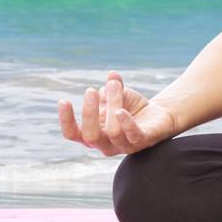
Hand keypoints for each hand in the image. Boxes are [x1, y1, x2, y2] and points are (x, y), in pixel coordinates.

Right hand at [57, 71, 178, 155]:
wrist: (159, 116)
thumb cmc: (131, 108)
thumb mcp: (118, 95)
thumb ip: (112, 87)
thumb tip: (112, 76)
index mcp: (94, 135)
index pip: (73, 134)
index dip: (66, 120)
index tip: (63, 100)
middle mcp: (106, 145)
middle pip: (90, 136)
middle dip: (88, 113)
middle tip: (91, 90)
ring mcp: (124, 146)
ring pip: (113, 131)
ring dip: (112, 104)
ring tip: (114, 85)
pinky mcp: (143, 141)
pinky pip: (133, 135)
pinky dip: (126, 123)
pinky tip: (121, 111)